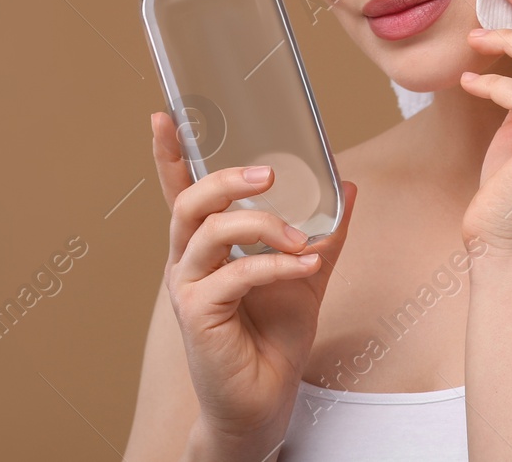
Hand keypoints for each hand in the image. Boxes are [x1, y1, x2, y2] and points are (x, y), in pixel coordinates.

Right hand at [150, 110, 357, 445]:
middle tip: (268, 175)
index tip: (165, 114)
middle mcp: (188, 259)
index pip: (180, 189)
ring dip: (261, 225)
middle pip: (189, 201)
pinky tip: (306, 265)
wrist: (268, 396)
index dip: (169, 153)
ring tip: (301, 237)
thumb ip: (324, 228)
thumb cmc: (275, 333)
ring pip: (207, 232)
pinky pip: (233, 275)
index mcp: (206, 242)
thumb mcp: (308, 270)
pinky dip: (274, 265)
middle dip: (225, 179)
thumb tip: (346, 184)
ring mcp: (188, 286)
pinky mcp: (197, 314)